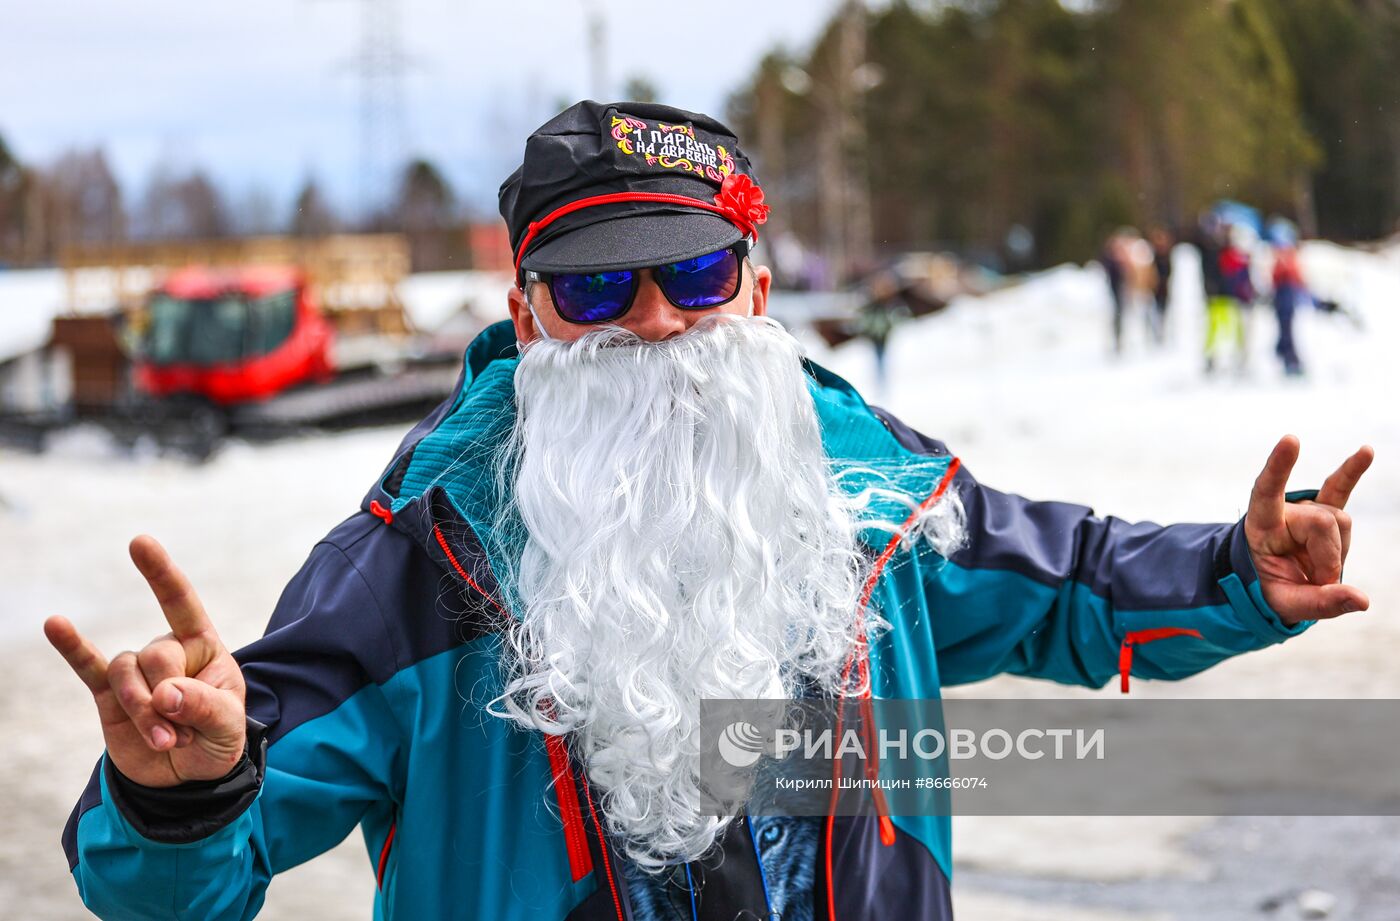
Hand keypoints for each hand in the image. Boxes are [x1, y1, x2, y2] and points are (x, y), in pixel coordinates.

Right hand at [44, 535, 246, 786]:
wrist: (186, 778)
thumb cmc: (216, 741)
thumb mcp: (228, 728)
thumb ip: (204, 707)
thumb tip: (166, 694)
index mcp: (203, 648)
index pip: (182, 604)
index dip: (161, 574)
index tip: (138, 542)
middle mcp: (167, 652)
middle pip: (156, 654)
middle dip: (167, 697)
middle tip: (182, 731)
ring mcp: (136, 672)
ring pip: (125, 672)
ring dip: (142, 711)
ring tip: (165, 740)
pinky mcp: (108, 696)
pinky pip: (87, 668)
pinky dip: (73, 647)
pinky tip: (55, 624)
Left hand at [1245, 435, 1373, 625]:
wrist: (1273, 584)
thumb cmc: (1272, 590)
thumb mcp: (1287, 605)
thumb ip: (1321, 603)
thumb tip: (1361, 600)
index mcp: (1261, 527)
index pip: (1267, 491)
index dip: (1279, 467)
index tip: (1291, 440)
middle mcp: (1284, 511)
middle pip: (1324, 521)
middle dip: (1330, 558)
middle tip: (1317, 581)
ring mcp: (1305, 509)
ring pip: (1341, 520)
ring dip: (1338, 551)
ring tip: (1319, 567)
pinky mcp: (1324, 511)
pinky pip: (1341, 487)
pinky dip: (1354, 469)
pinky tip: (1367, 450)